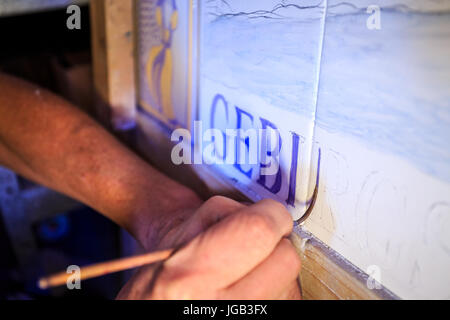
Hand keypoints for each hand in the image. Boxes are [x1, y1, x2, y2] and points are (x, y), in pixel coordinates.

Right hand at [117, 197, 300, 298]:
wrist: (156, 308)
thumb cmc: (163, 271)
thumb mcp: (180, 232)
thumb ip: (226, 213)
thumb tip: (268, 216)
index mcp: (189, 275)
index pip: (258, 231)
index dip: (271, 215)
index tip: (269, 214)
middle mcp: (217, 308)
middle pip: (286, 260)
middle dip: (277, 245)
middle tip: (257, 244)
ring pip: (291, 285)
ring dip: (276, 272)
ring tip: (245, 274)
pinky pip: (288, 301)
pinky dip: (277, 292)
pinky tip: (251, 291)